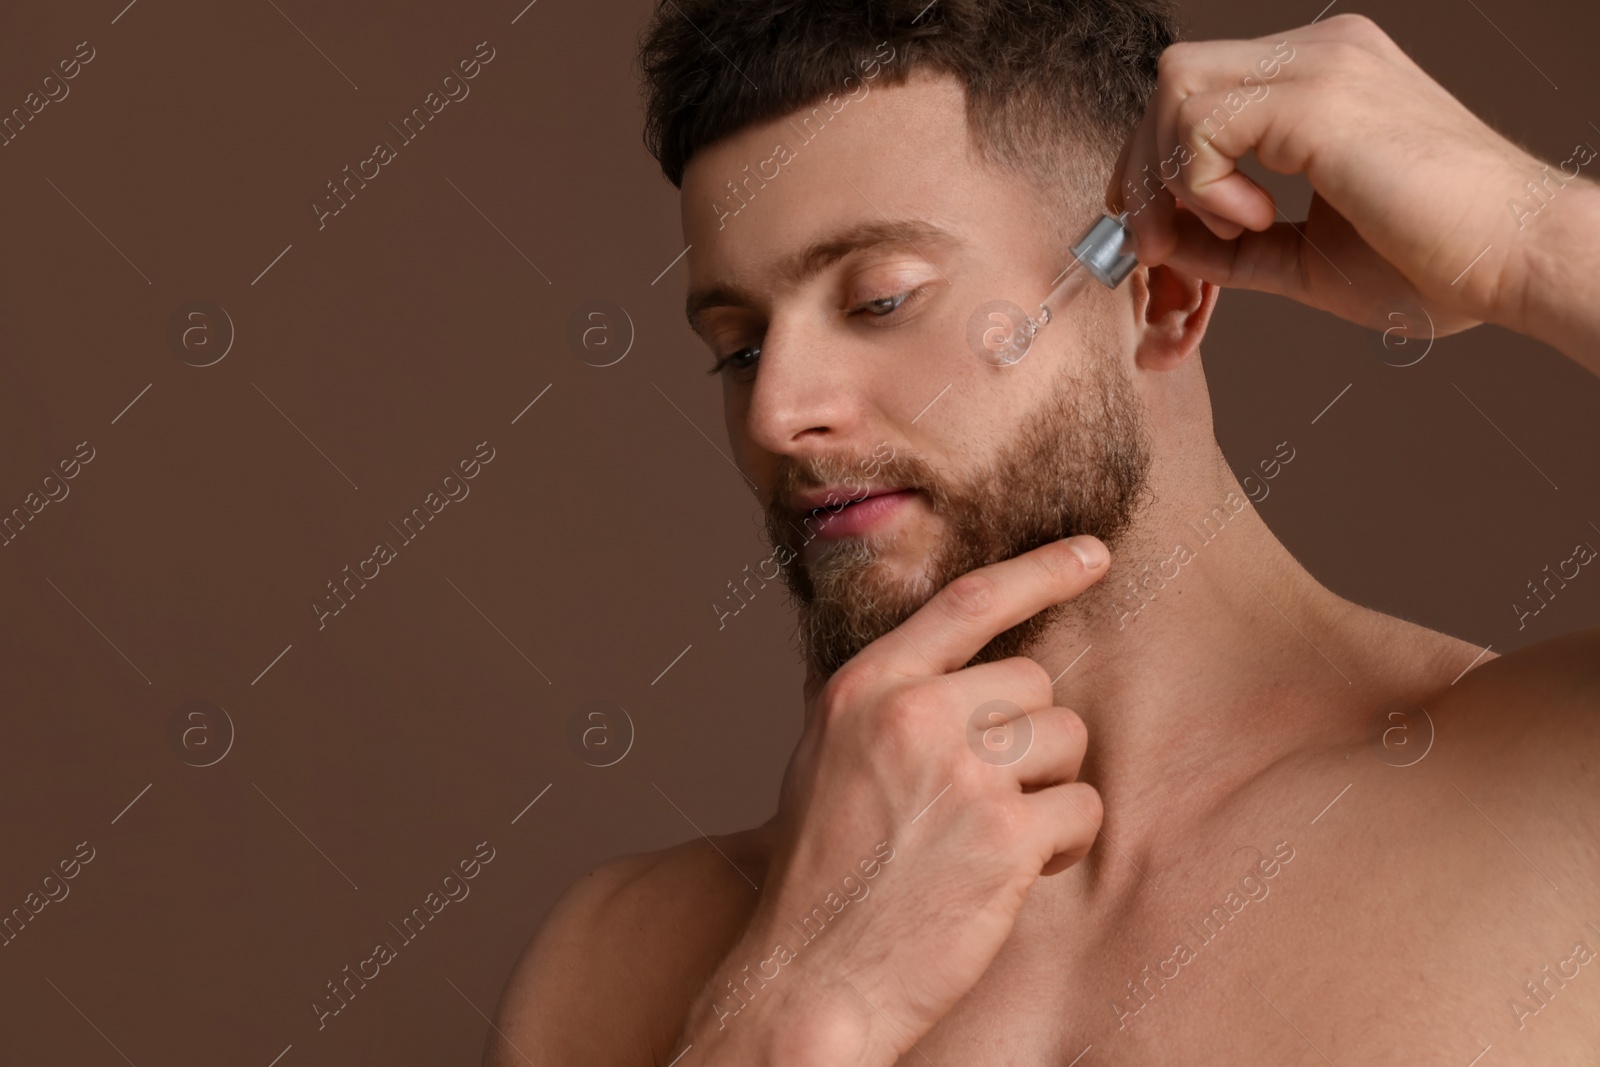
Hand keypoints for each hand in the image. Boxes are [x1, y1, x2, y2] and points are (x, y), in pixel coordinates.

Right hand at [729, 536, 1108, 1063]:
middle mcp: (913, 714)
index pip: (970, 601)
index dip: (1041, 570)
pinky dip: (1063, 844)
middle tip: (988, 798)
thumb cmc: (822, 871)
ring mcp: (960, 771)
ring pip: (1065, 742)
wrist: (812, 976)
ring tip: (992, 840)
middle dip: (1029, 741)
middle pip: (1034, 684)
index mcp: (866, 687)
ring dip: (1048, 793)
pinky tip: (1013, 873)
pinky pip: (1081, 809)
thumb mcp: (828, 756)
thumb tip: (956, 660)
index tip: (1092, 551)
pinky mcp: (1003, 835)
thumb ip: (886, 700)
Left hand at [1107, 14, 1587, 340]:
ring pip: (1178, 87)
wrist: (1516, 260)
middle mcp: (1320, 53)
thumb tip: (1161, 245)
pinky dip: (1202, 184)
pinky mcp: (1320, 96)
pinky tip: (1252, 218)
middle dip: (1144, 167)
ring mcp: (1322, 63)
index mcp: (1321, 76)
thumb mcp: (1302, 258)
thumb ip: (1227, 248)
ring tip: (1232, 230)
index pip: (1199, 86)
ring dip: (1172, 176)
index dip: (1157, 158)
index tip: (1157, 229)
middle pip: (1176, 76)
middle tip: (1158, 242)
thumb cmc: (1433, 262)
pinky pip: (1203, 122)